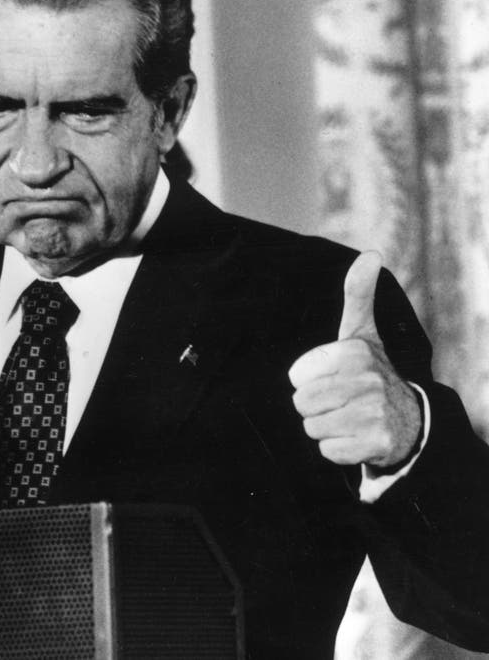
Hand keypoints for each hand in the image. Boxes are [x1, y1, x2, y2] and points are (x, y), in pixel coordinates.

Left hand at [288, 252, 421, 470]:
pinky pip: (328, 451)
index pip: (297, 379)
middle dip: (313, 407)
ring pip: (312, 428)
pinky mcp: (376, 443)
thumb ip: (358, 294)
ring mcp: (374, 413)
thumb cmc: (370, 372)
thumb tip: (370, 254)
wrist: (407, 420)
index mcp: (356, 352)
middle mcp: (368, 380)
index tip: (334, 379)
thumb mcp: (362, 333)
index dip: (308, 383)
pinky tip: (356, 437)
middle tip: (339, 402)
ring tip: (347, 417)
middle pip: (301, 405)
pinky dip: (337, 449)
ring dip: (324, 428)